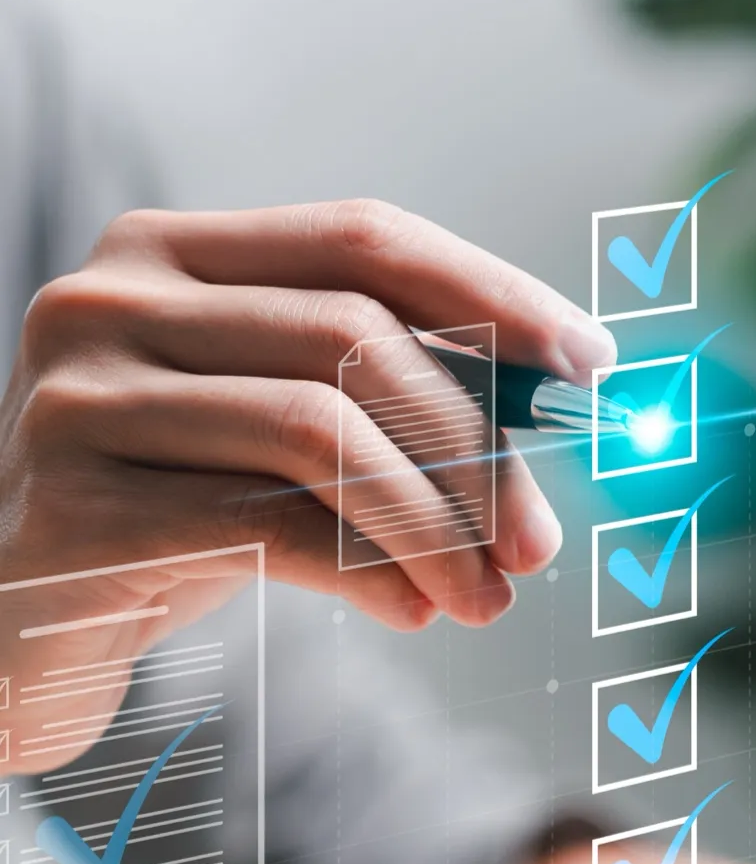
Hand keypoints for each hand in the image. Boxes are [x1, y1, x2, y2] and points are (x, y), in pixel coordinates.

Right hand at [0, 199, 614, 771]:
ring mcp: (83, 396)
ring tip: (487, 598)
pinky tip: (416, 611)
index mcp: (175, 254)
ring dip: (436, 527)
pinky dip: (371, 573)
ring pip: (323, 434)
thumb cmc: (172, 518)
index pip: (366, 239)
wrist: (16, 624)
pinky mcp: (80, 507)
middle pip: (357, 340)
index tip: (589, 366)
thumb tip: (545, 436)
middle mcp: (115, 299)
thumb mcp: (276, 445)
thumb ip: (380, 415)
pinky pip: (271, 528)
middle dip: (477, 450)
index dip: (493, 296)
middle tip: (536, 544)